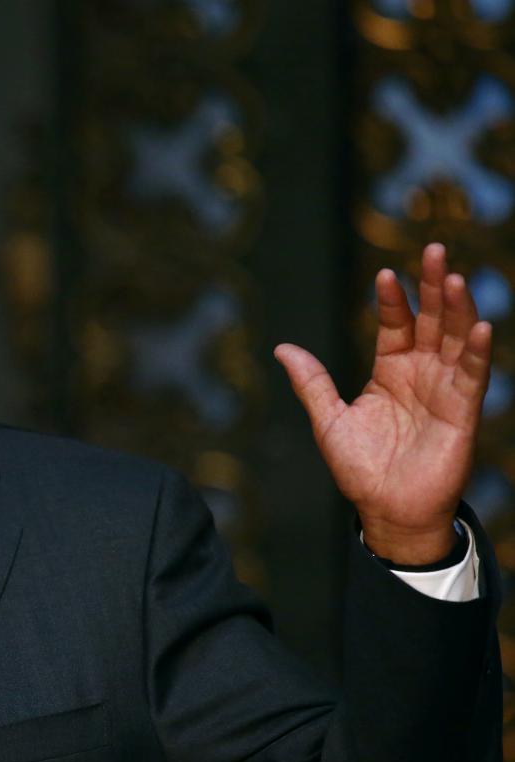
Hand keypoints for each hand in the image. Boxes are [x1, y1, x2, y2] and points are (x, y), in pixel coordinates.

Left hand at [275, 244, 491, 564]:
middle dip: (433, 286)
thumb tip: (283, 347)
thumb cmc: (360, 469)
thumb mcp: (329, 420)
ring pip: (455, 340)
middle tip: (435, 250)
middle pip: (431, 321)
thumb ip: (312, 382)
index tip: (386, 273)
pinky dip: (477, 353)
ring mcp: (444, 390)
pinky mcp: (462, 413)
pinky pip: (473, 378)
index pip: (395, 324)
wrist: (386, 511)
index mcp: (390, 372)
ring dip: (457, 309)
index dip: (393, 299)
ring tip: (454, 277)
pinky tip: (480, 327)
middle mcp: (421, 374)